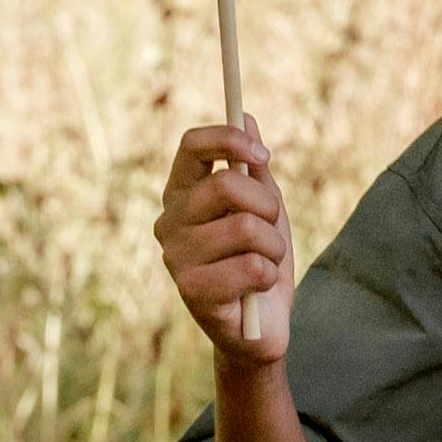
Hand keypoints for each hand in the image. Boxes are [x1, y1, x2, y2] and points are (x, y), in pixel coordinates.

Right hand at [156, 119, 296, 361]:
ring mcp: (175, 259)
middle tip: (271, 228)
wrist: (261, 327)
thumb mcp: (263, 208)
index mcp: (181, 194)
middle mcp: (168, 222)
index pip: (191, 145)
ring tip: (263, 265)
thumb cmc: (260, 261)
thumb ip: (253, 167)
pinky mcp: (191, 293)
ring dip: (273, 248)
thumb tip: (246, 114)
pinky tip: (256, 291)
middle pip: (226, 185)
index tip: (263, 154)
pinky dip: (269, 277)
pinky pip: (253, 267)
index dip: (229, 140)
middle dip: (268, 206)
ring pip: (247, 228)